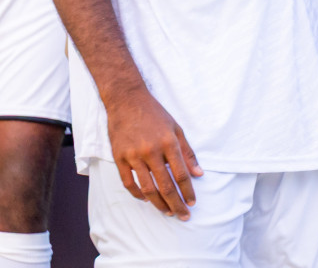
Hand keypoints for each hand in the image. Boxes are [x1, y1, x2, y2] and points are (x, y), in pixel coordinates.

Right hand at [105, 88, 201, 218]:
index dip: (188, 191)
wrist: (127, 102)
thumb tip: (199, 174)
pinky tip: (146, 199)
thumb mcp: (177, 128)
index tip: (192, 202)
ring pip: (147, 187)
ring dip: (158, 203)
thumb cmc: (155, 114)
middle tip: (183, 215)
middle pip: (166, 185)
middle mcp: (151, 151)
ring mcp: (133, 156)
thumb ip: (188, 152)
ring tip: (167, 212)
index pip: (181, 174)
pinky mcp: (119, 158)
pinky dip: (137, 194)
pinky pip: (128, 182)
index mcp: (169, 143)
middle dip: (176, 203)